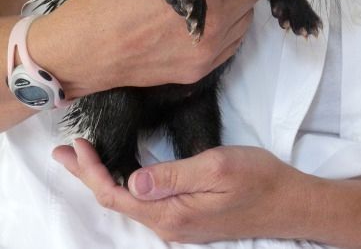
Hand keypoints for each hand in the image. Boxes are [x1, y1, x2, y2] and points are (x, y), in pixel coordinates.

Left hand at [53, 139, 313, 243]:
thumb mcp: (216, 169)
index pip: (117, 194)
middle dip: (88, 175)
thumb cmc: (257, 178)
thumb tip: (131, 181)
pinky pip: (144, 201)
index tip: (77, 144)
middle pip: (116, 199)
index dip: (92, 170)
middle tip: (64, 153)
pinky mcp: (187, 215)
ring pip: (129, 200)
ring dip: (104, 178)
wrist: (290, 201)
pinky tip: (121, 171)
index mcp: (171, 213)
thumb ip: (172, 176)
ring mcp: (178, 222)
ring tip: (84, 159)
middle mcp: (168, 223)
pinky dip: (124, 182)